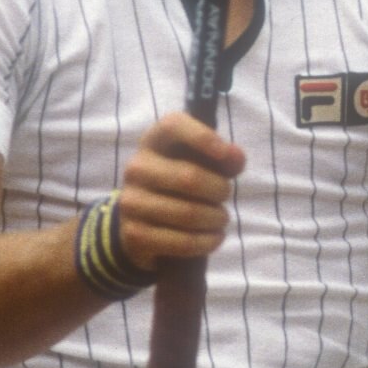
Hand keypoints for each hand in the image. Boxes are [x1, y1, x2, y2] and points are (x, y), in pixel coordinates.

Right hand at [115, 112, 245, 275]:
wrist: (142, 219)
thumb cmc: (178, 181)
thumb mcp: (199, 162)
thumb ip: (223, 158)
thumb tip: (236, 158)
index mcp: (153, 141)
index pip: (173, 126)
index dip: (203, 137)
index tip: (227, 156)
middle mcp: (137, 168)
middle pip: (189, 177)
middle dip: (219, 190)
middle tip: (226, 196)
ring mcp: (131, 202)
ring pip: (188, 214)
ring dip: (216, 219)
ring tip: (221, 218)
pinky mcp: (135, 234)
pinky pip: (181, 241)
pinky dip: (206, 242)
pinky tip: (214, 237)